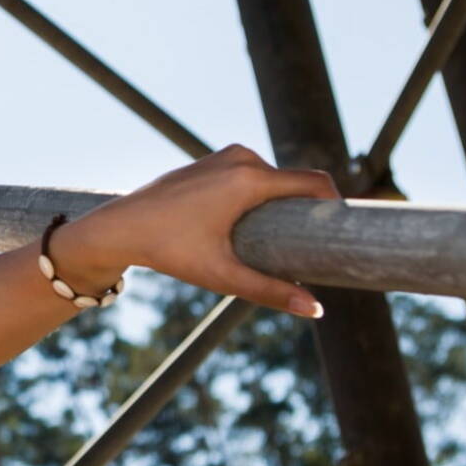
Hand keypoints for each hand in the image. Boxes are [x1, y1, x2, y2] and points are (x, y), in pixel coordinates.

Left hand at [53, 144, 341, 317]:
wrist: (121, 227)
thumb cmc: (169, 251)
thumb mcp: (223, 274)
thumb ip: (270, 290)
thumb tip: (315, 309)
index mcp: (249, 178)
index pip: (314, 181)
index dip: (336, 204)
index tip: (345, 231)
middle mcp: (241, 158)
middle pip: (296, 181)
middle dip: (309, 210)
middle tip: (316, 247)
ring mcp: (226, 155)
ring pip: (274, 178)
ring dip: (284, 203)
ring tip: (287, 241)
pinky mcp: (214, 160)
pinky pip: (255, 173)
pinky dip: (264, 194)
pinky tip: (262, 223)